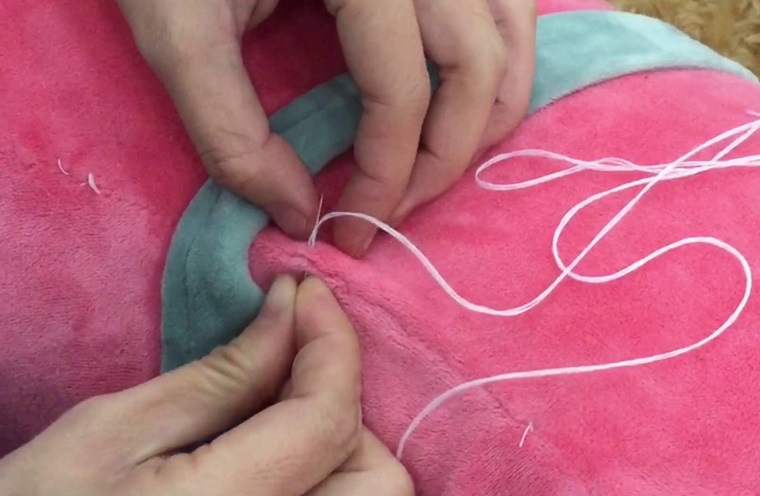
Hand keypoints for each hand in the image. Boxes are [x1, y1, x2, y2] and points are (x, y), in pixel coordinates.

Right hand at [0, 276, 411, 495]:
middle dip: (343, 402)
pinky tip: (287, 440)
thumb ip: (221, 376)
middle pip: (380, 478)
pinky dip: (334, 469)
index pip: (328, 420)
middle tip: (291, 357)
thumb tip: (292, 309)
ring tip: (286, 399)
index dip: (332, 343)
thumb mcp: (112, 432)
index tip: (305, 292)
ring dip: (346, 438)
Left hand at [117, 0, 536, 256]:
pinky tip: (460, 105)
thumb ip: (230, 132)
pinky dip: (495, 68)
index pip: (402, 92)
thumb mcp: (177, 32)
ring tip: (434, 169)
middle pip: (477, 69)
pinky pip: (504, 11)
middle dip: (442, 160)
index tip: (350, 230)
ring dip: (484, 118)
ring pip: (510, 38)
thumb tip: (299, 211)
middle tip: (394, 212)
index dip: (386, 177)